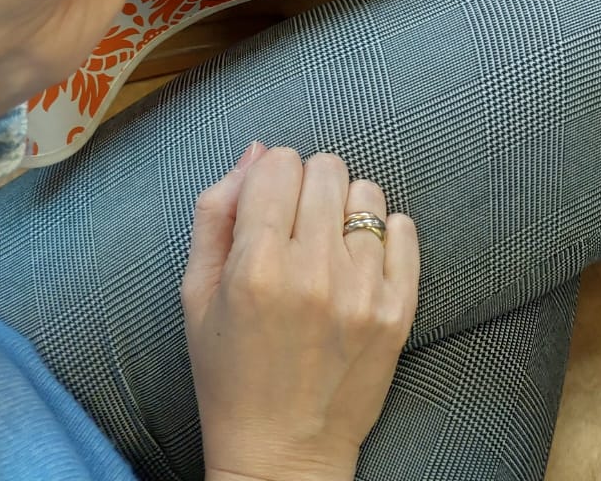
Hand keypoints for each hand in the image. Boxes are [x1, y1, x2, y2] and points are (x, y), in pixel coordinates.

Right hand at [183, 147, 419, 480]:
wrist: (282, 455)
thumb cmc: (229, 373)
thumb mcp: (196, 296)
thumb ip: (217, 213)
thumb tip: (258, 151)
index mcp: (255, 267)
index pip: (280, 163)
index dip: (272, 178)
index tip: (269, 207)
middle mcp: (313, 273)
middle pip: (327, 168)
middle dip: (308, 188)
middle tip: (297, 229)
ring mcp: (361, 292)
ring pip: (367, 193)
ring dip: (346, 211)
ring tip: (328, 250)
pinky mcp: (397, 311)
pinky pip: (404, 229)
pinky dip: (383, 236)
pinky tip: (358, 265)